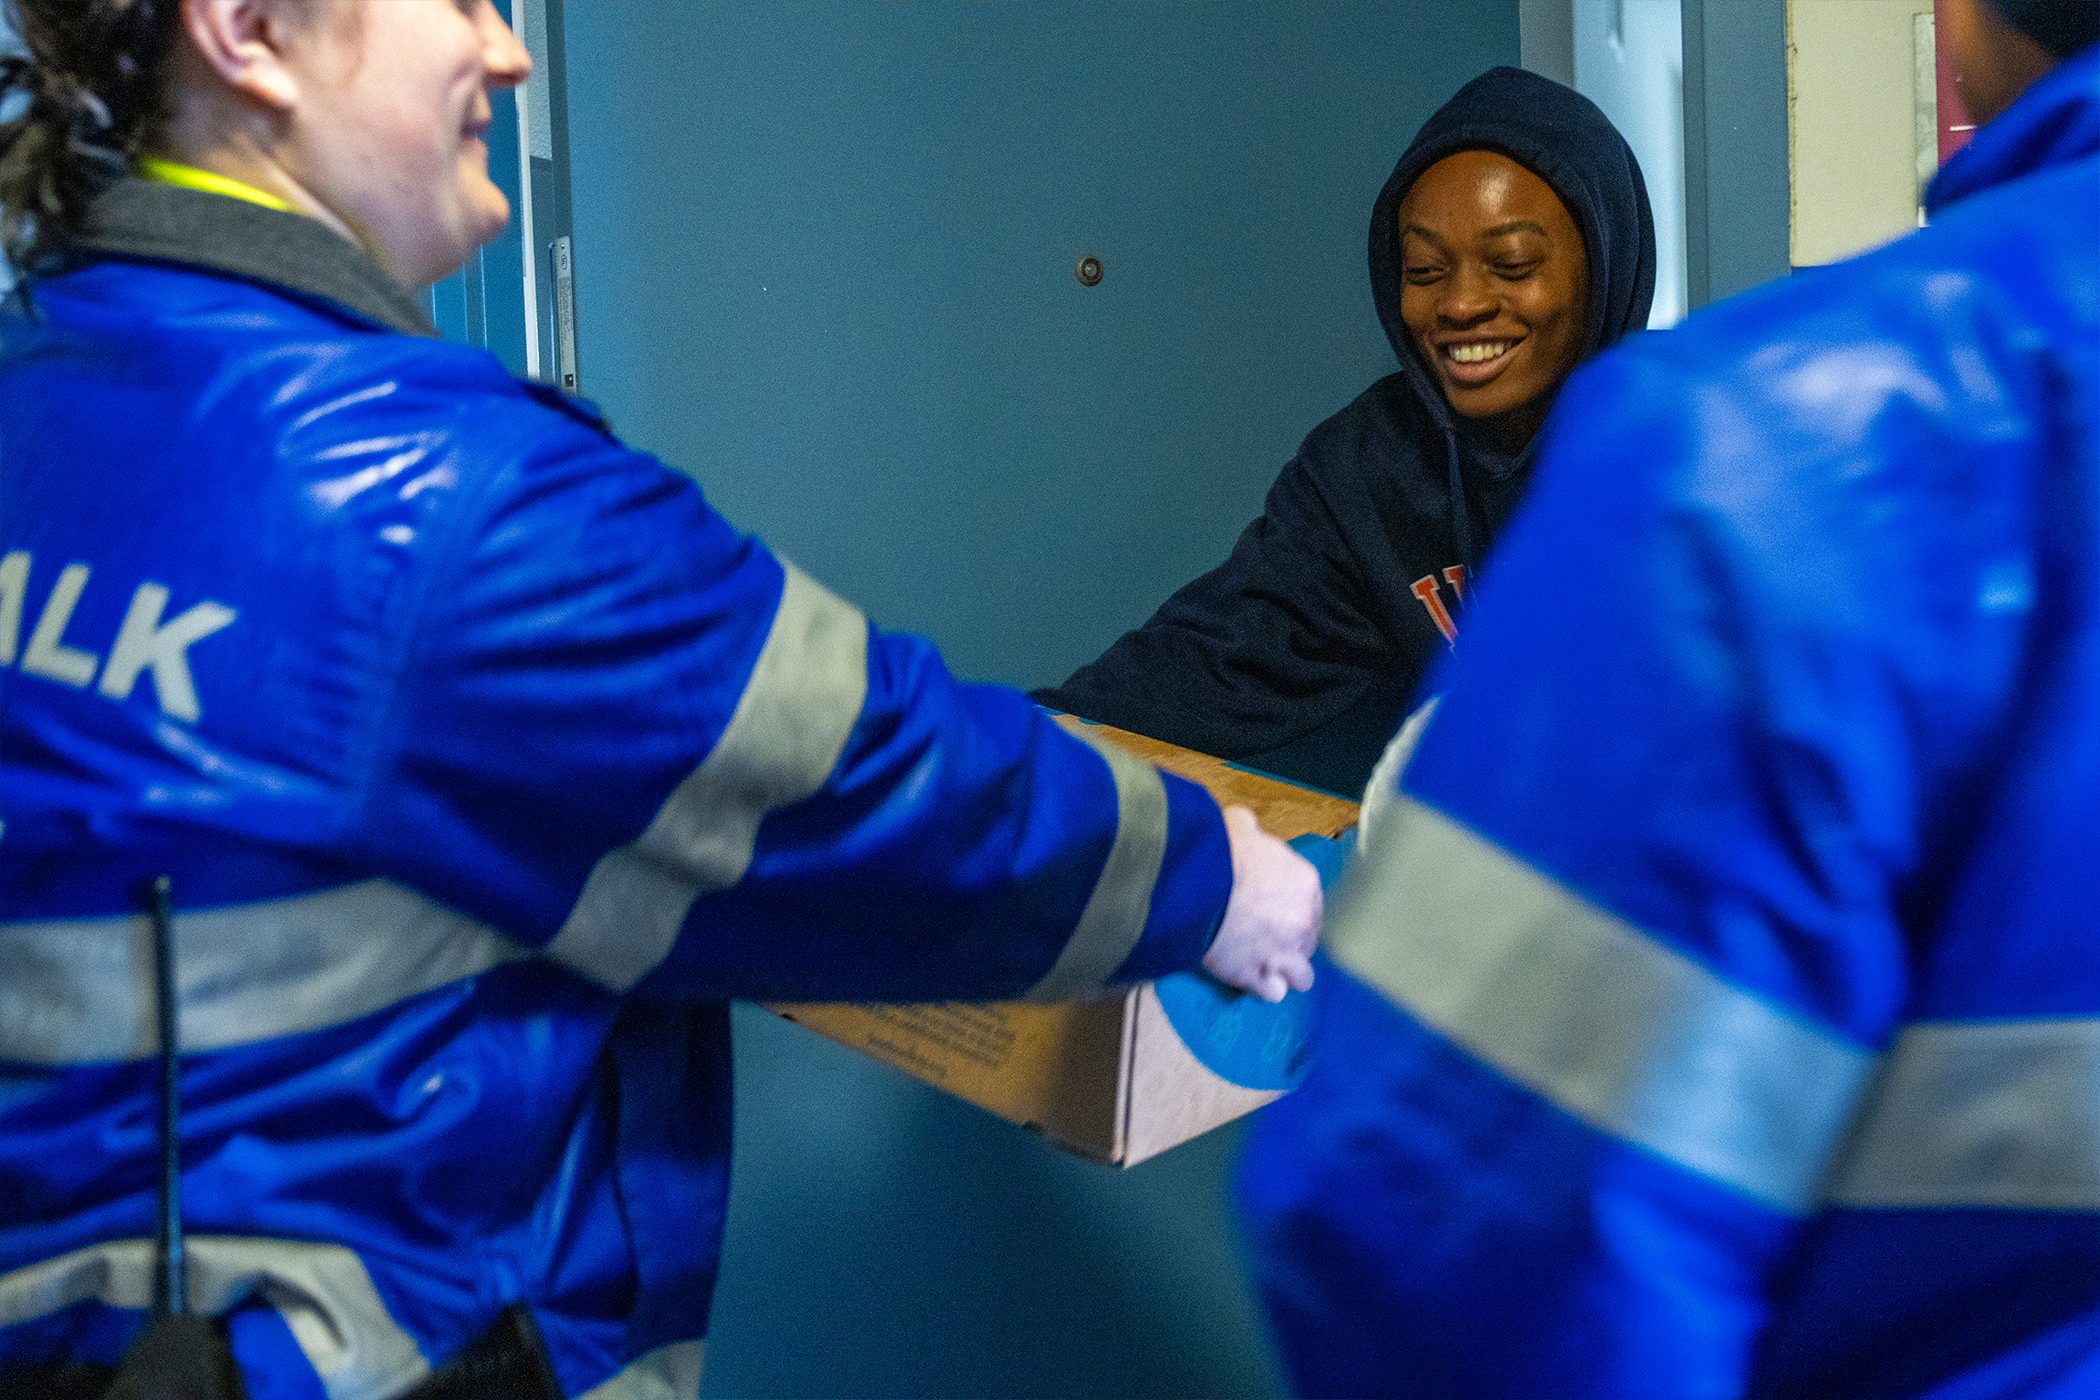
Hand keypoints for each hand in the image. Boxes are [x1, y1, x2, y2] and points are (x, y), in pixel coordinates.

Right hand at [1202, 805, 1320, 1001]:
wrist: (1194, 886)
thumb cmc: (1217, 853)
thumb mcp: (1237, 825)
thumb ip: (1250, 829)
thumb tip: (1245, 825)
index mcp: (1305, 883)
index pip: (1309, 901)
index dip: (1288, 905)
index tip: (1269, 905)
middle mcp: (1303, 921)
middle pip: (1307, 937)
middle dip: (1287, 937)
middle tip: (1260, 932)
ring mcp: (1284, 953)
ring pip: (1301, 974)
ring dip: (1285, 969)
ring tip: (1264, 963)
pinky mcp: (1260, 977)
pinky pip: (1274, 993)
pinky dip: (1264, 988)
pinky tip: (1252, 979)